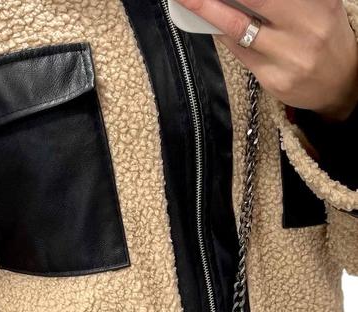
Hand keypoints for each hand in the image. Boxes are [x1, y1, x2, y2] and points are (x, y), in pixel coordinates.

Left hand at [176, 0, 357, 119]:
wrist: (341, 83)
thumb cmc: (322, 34)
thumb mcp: (316, 4)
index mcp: (318, 2)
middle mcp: (305, 27)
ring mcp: (288, 57)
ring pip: (238, 29)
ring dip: (210, 11)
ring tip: (189, 0)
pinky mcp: (274, 81)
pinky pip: (240, 53)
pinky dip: (224, 36)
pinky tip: (215, 25)